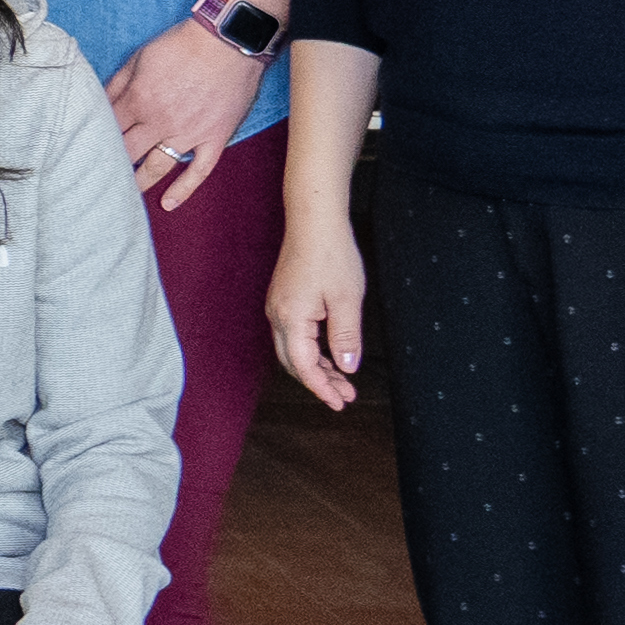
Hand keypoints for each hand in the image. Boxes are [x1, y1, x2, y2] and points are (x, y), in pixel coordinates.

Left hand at [104, 23, 257, 213]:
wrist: (228, 41)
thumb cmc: (182, 45)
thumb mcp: (140, 57)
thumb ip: (117, 83)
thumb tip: (97, 101)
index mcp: (138, 101)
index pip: (109, 128)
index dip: (95, 139)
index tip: (84, 151)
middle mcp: (160, 122)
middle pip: (127, 152)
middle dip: (111, 164)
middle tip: (97, 177)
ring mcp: (189, 134)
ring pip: (157, 166)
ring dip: (139, 182)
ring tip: (123, 194)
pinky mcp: (215, 139)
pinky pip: (199, 171)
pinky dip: (184, 189)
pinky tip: (168, 203)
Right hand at [269, 205, 370, 412]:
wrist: (313, 221)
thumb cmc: (330, 254)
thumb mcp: (346, 300)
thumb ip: (346, 337)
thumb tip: (347, 367)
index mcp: (291, 318)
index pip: (304, 366)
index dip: (322, 388)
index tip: (340, 403)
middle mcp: (277, 315)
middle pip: (293, 363)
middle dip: (319, 382)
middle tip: (346, 396)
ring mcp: (278, 307)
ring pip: (292, 350)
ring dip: (315, 368)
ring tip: (342, 379)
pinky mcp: (283, 299)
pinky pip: (292, 336)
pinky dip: (310, 351)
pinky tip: (328, 353)